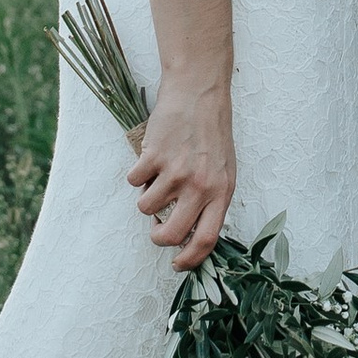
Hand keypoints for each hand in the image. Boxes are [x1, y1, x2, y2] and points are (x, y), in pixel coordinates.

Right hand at [127, 80, 234, 271]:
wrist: (199, 93)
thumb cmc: (211, 134)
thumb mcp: (223, 170)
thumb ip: (211, 200)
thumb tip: (190, 233)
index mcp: (221, 192)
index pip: (206, 240)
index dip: (189, 259)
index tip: (177, 264)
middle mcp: (200, 186)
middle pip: (171, 234)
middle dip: (158, 238)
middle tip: (156, 231)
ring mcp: (176, 171)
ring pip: (146, 207)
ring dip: (146, 197)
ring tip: (157, 178)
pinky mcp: (155, 155)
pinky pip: (134, 180)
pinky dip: (137, 174)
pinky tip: (151, 157)